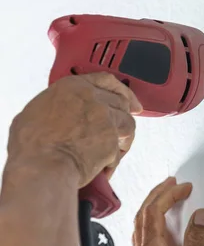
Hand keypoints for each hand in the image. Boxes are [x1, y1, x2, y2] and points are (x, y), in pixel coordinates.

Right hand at [7, 72, 141, 185]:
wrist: (41, 165)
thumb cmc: (31, 144)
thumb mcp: (37, 111)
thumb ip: (57, 106)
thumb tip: (61, 114)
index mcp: (73, 87)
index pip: (105, 80)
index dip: (120, 89)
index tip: (129, 99)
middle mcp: (94, 99)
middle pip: (120, 102)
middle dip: (123, 115)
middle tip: (122, 127)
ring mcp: (106, 118)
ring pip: (127, 123)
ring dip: (123, 136)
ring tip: (114, 148)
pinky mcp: (113, 139)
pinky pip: (120, 148)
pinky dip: (116, 157)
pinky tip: (106, 164)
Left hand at [133, 177, 203, 245]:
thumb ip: (196, 243)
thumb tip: (200, 216)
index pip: (154, 211)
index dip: (169, 194)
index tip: (184, 187)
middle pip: (142, 215)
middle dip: (157, 194)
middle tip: (172, 184)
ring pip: (141, 226)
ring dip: (152, 206)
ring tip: (165, 198)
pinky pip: (143, 237)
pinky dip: (152, 222)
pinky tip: (161, 227)